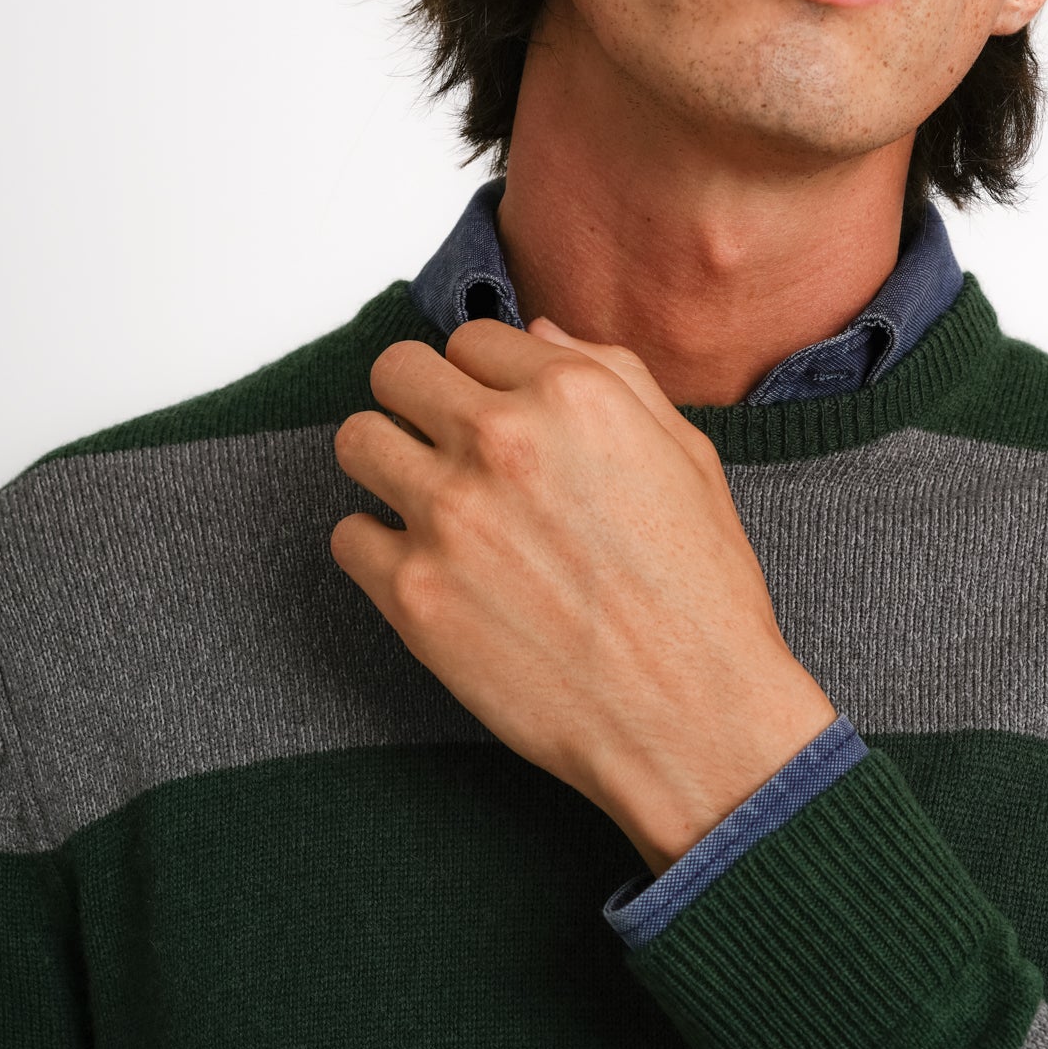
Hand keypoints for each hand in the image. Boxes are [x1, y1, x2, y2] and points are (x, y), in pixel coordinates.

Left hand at [329, 316, 837, 873]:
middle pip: (396, 372)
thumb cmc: (700, 590)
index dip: (484, 378)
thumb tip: (536, 333)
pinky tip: (430, 571)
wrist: (691, 714)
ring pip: (356, 441)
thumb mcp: (684, 455)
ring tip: (426, 502)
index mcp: (572, 394)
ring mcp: (448, 516)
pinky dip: (379, 551)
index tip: (495, 413)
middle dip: (419, 402)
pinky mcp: (412, 594)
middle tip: (445, 446)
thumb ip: (612, 375)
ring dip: (387, 463)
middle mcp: (501, 441)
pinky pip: (347, 537)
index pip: (472, 339)